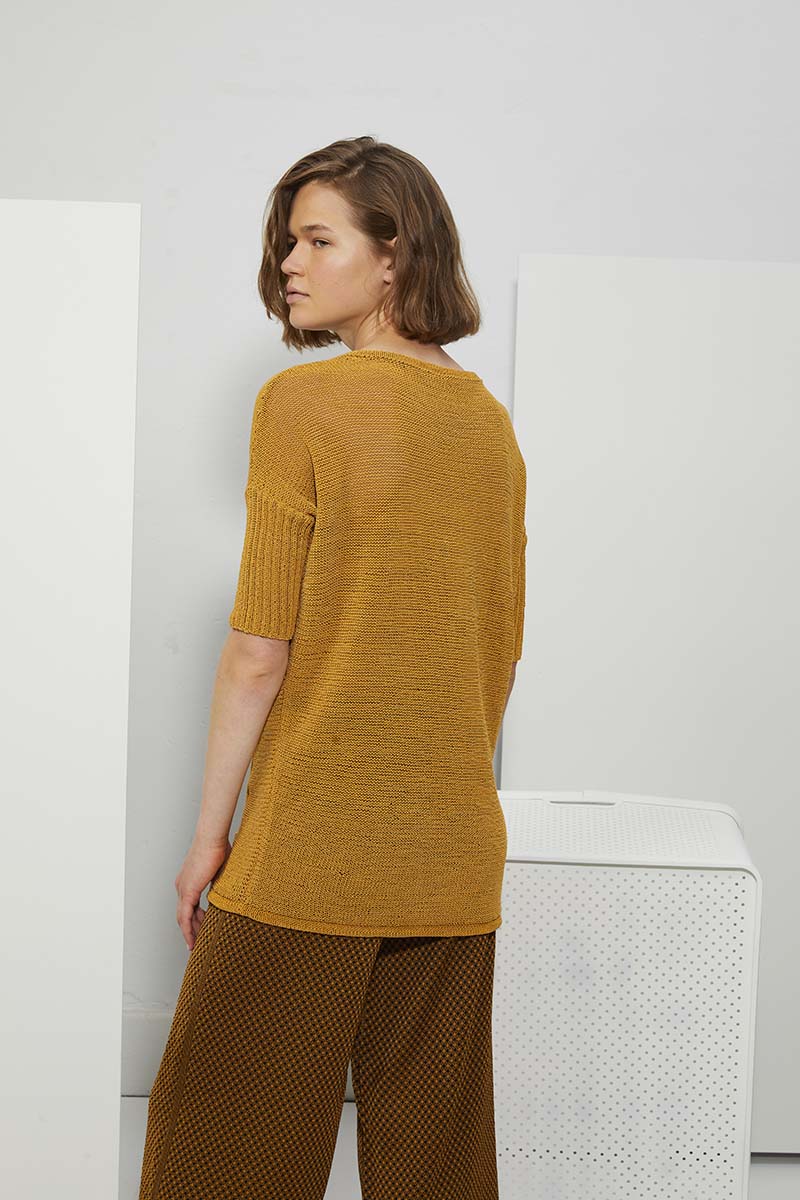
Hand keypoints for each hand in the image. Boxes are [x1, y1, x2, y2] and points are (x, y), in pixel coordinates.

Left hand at [174, 834, 231, 949]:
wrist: (212, 837)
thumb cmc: (219, 846)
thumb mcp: (222, 870)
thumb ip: (221, 883)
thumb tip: (230, 891)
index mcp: (189, 880)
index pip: (189, 905)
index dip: (193, 919)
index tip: (200, 928)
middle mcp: (182, 885)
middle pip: (184, 914)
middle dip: (191, 929)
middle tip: (196, 943)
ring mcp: (183, 888)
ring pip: (183, 918)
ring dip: (190, 932)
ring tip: (195, 946)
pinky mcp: (187, 891)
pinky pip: (185, 916)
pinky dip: (188, 929)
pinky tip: (192, 940)